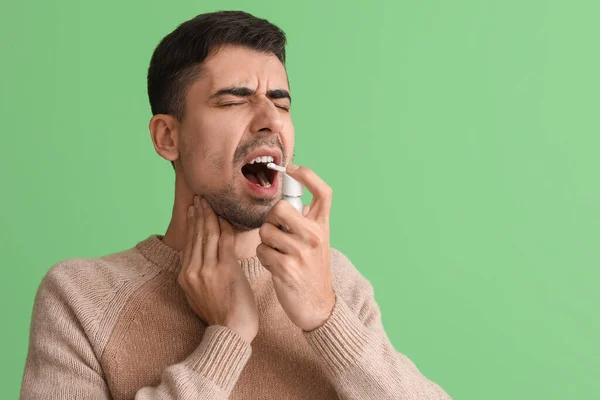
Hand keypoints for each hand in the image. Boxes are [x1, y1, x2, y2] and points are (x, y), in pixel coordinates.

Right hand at [178, 196, 258, 343]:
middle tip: (201, 197)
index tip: (193, 209)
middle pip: (197, 235)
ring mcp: (208, 270)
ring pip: (209, 235)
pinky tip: (225, 218)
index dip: (191, 223)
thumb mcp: (199, 295)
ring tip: (209, 202)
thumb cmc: (220, 315)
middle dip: (199, 213)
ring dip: (210, 215)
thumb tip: (201, 260)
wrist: (230, 332)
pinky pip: (225, 242)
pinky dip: (226, 227)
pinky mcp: (225, 270)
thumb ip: (198, 275)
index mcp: (185, 276)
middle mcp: (193, 271)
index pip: (188, 242)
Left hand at [256, 165, 336, 331]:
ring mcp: (301, 252)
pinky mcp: (286, 268)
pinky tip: (275, 266)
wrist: (317, 305)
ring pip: (266, 231)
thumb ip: (308, 221)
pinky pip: (262, 250)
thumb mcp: (317, 242)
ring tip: (277, 254)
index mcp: (323, 226)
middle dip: (271, 219)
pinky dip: (264, 258)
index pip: (323, 192)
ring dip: (266, 242)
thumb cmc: (312, 270)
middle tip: (276, 232)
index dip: (307, 175)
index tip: (291, 168)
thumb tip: (294, 199)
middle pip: (281, 208)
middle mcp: (315, 236)